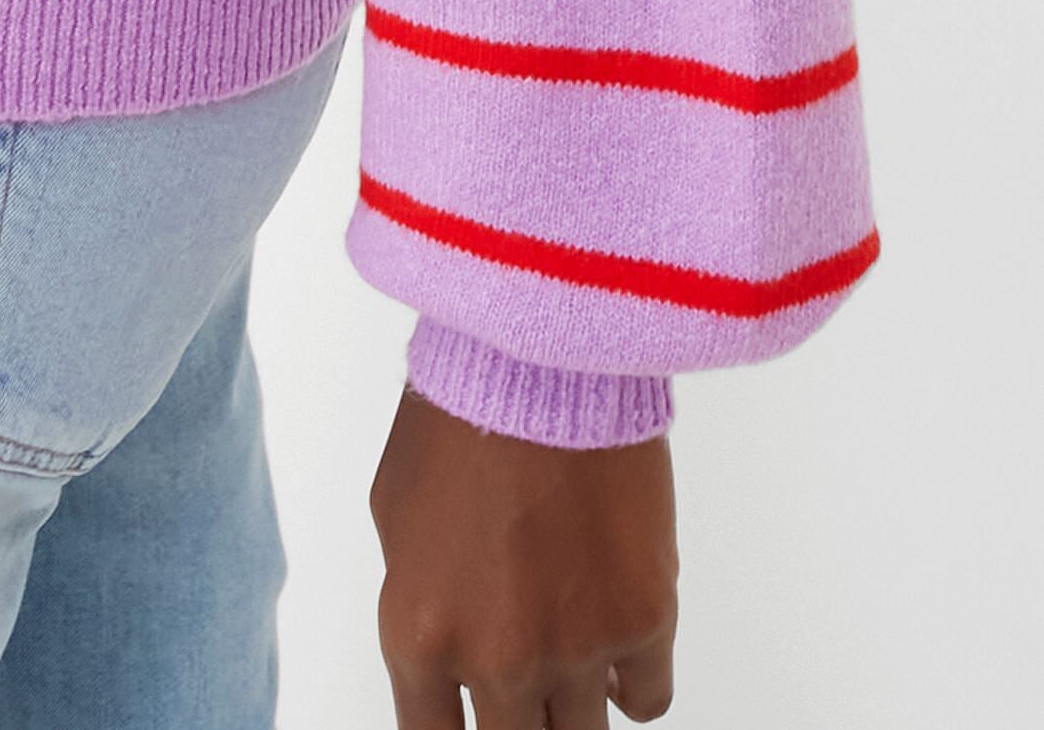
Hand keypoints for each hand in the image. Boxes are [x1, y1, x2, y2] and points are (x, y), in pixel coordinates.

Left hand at [372, 385, 677, 726]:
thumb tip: (445, 648)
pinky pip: (647, 697)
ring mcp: (577, 646)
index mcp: (421, 636)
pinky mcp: (645, 618)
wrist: (542, 350)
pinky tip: (616, 638)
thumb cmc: (461, 411)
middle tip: (523, 673)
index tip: (468, 720)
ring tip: (567, 647)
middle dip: (515, 717)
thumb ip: (419, 603)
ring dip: (572, 698)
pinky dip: (632, 676)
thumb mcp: (396, 517)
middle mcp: (499, 658)